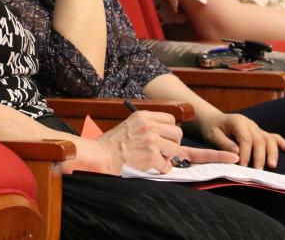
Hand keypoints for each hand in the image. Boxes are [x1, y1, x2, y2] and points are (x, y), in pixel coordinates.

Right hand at [98, 110, 238, 174]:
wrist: (100, 155)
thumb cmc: (115, 144)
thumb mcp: (132, 125)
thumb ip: (151, 127)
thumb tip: (173, 137)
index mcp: (145, 115)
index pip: (172, 121)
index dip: (173, 133)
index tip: (183, 140)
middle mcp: (150, 125)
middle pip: (178, 134)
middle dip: (173, 145)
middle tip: (160, 152)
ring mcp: (152, 140)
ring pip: (175, 150)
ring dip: (167, 158)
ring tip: (149, 158)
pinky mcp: (152, 156)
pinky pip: (166, 166)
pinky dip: (159, 169)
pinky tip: (145, 165)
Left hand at [201, 113, 284, 168]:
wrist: (214, 121)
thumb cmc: (212, 128)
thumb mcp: (212, 135)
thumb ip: (224, 143)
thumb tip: (237, 153)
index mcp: (238, 122)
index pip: (245, 139)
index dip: (246, 153)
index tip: (244, 166)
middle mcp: (250, 124)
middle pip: (259, 140)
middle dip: (259, 157)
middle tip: (258, 171)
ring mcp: (257, 128)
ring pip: (268, 139)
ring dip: (272, 153)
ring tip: (272, 166)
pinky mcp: (260, 133)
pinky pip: (273, 137)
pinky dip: (281, 143)